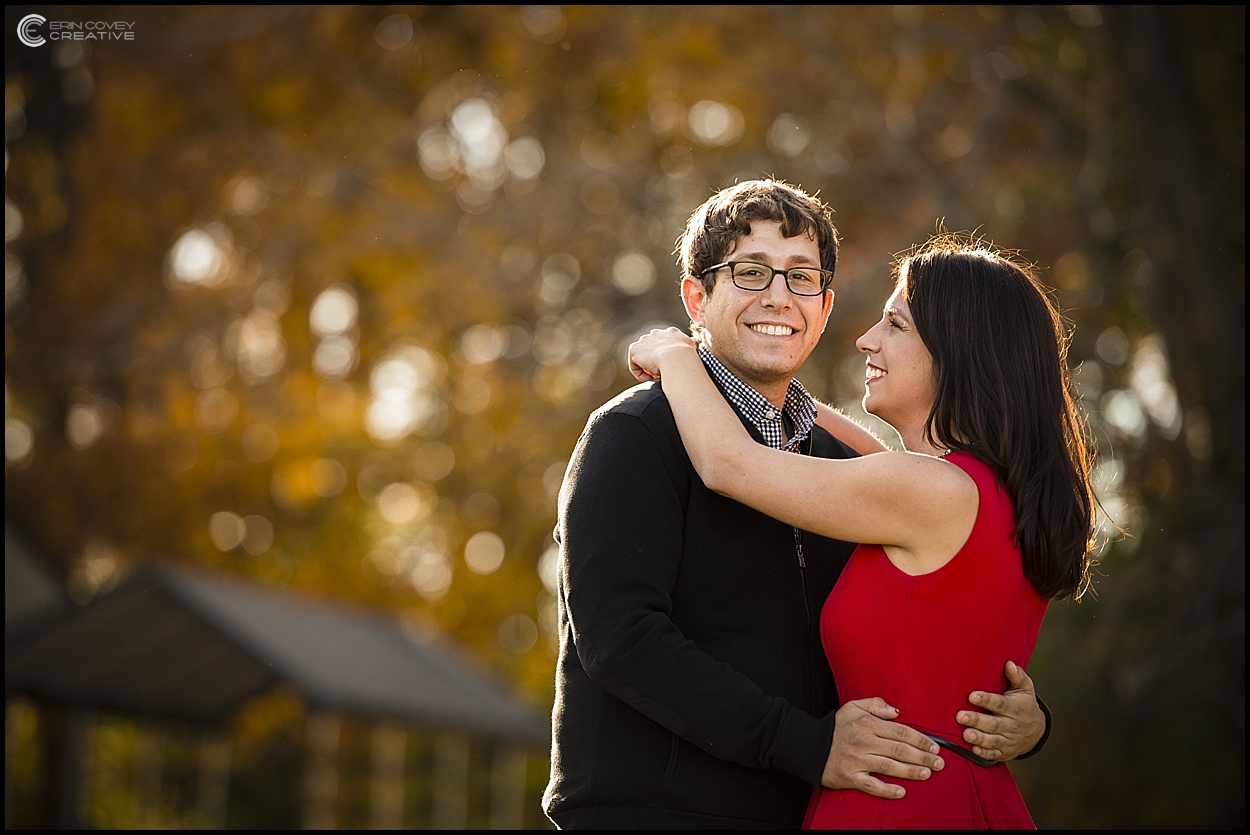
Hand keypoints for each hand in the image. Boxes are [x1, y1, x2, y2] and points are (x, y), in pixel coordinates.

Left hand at [627, 327, 697, 381]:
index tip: (672, 368)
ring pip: (643, 358)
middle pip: (653, 350)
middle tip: (663, 373)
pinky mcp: (635, 350)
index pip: (666, 344)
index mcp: (672, 333)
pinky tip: (649, 379)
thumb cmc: (688, 358)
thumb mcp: (694, 349)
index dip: (668, 358)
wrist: (677, 359)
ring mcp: (644, 341)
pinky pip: (635, 366)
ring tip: (657, 377)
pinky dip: (641, 375)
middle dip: (656, 362)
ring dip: (649, 369)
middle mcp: (657, 334)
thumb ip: (692, 346)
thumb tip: (695, 346)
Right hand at [822, 698, 943, 798]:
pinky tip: (901, 792)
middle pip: (900, 750)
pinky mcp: (850, 776)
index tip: (934, 746)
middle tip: (939, 763)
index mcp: (867, 724)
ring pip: (890, 767)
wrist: (810, 745)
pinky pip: (872, 785)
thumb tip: (896, 711)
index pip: (901, 731)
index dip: (920, 739)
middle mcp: (864, 741)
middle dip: (923, 757)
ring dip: (911, 772)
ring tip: (927, 774)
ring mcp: (857, 760)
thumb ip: (875, 704)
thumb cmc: (835, 727)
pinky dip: (887, 790)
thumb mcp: (853, 707)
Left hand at [956, 660, 1043, 760]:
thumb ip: (1017, 676)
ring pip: (992, 740)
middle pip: (993, 723)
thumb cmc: (1024, 705)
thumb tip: (1009, 664)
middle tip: (960, 716)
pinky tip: (973, 750)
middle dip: (976, 720)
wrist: (1036, 730)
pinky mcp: (1004, 752)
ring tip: (966, 734)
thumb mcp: (1025, 689)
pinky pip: (994, 754)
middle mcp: (1011, 725)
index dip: (986, 700)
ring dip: (979, 738)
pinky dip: (984, 753)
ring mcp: (1008, 740)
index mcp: (1013, 708)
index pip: (999, 703)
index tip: (972, 696)